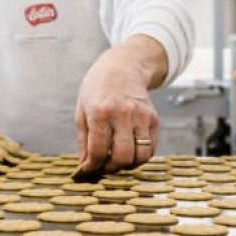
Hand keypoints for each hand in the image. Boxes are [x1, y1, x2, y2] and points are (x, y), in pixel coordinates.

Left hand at [74, 35, 166, 174]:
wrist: (123, 67)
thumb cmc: (98, 89)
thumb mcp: (82, 110)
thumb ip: (84, 140)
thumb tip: (85, 166)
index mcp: (100, 112)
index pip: (98, 151)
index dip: (93, 166)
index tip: (90, 168)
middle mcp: (122, 114)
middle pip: (122, 157)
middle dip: (111, 168)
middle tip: (105, 166)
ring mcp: (141, 116)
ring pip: (140, 156)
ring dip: (128, 165)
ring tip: (118, 160)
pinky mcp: (153, 118)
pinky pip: (151, 148)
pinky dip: (141, 156)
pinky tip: (130, 151)